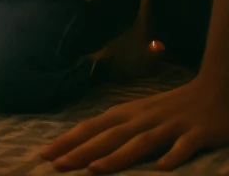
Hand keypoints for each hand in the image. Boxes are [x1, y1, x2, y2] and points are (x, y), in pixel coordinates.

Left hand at [41, 71, 228, 171]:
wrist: (214, 89)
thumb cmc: (171, 107)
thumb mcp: (140, 114)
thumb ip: (118, 128)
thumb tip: (87, 143)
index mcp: (128, 113)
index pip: (92, 127)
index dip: (69, 140)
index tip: (45, 153)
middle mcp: (143, 118)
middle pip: (108, 136)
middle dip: (81, 151)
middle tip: (57, 164)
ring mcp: (170, 125)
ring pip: (140, 142)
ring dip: (116, 156)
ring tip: (94, 169)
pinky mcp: (197, 133)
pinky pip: (184, 147)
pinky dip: (172, 156)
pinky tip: (161, 168)